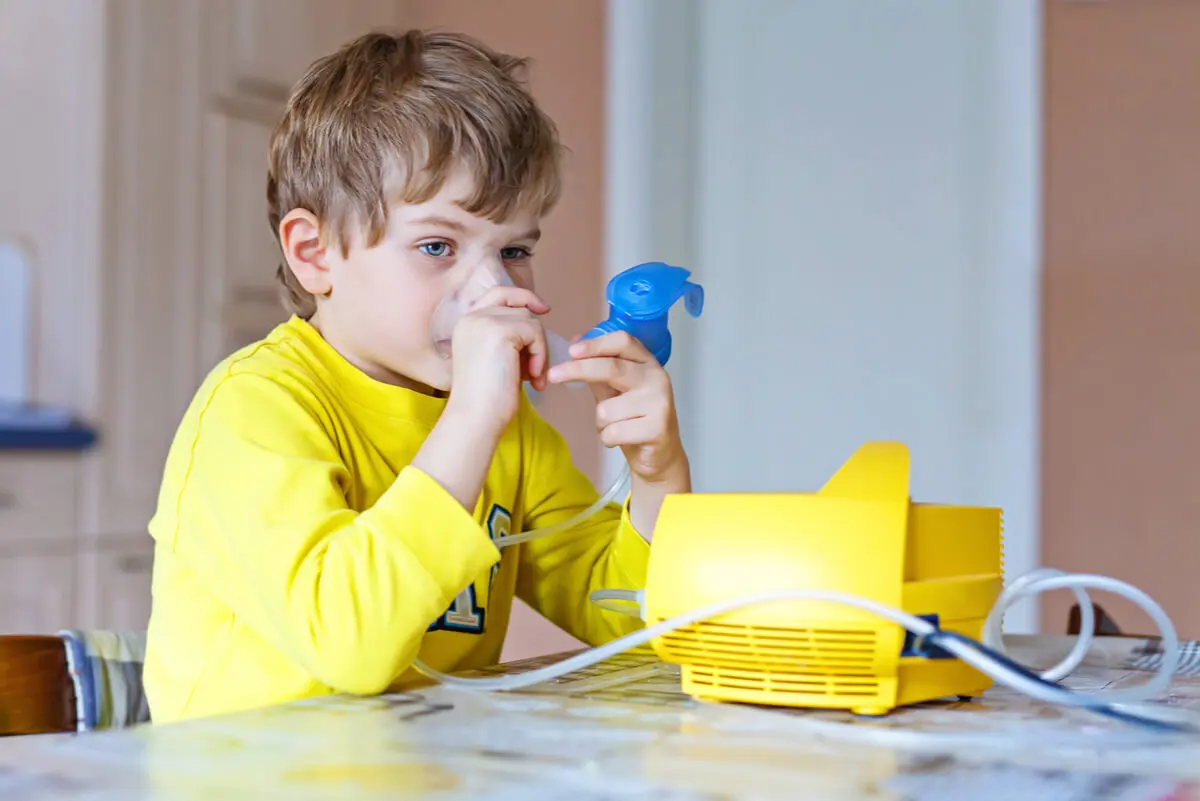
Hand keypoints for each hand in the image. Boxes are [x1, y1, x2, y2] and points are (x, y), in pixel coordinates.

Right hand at [447, 286, 550, 435]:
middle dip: (535, 327)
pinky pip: (535, 332)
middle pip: (517, 304)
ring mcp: (485, 322)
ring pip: (530, 321)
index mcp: (466, 324)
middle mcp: (472, 317)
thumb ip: (506, 339)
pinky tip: (532, 379)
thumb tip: (534, 325)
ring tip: (533, 378)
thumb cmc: (486, 399)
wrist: (475, 418)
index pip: (498, 294)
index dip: (522, 297)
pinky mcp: (500, 331)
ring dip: (539, 350)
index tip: (542, 309)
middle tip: (545, 348)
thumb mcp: (493, 359)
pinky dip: (540, 355)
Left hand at [546, 331, 687, 486]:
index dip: (595, 344)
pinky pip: (612, 431)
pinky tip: (621, 440)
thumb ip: (597, 368)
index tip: (571, 351)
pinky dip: (608, 438)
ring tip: (615, 427)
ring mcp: (659, 403)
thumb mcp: (615, 390)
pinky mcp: (656, 428)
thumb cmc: (635, 419)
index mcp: (647, 363)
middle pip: (611, 368)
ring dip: (600, 422)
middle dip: (578, 370)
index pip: (623, 341)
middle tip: (552, 375)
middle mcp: (657, 378)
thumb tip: (574, 343)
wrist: (660, 455)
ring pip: (606, 409)